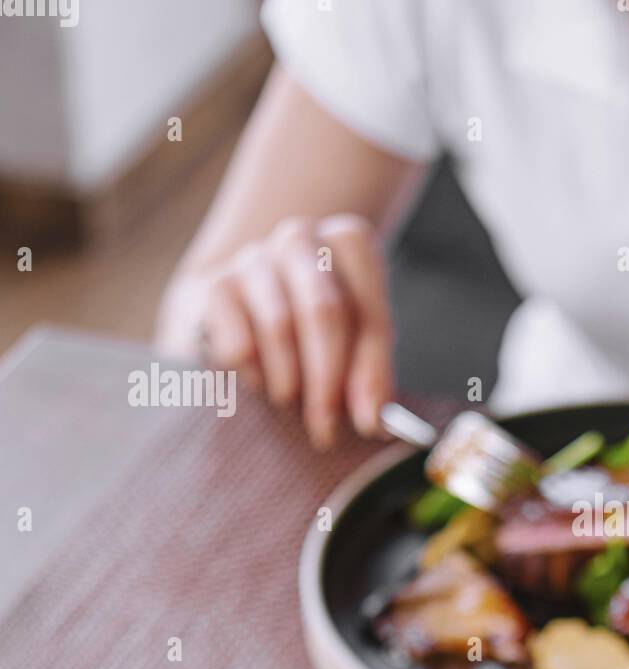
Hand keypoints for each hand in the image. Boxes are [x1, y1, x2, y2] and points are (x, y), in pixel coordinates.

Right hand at [157, 214, 394, 447]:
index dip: (370, 370)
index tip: (368, 422)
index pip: (369, 308)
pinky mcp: (213, 285)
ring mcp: (254, 257)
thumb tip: (375, 421)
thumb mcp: (352, 344)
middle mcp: (301, 239)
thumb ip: (369, 375)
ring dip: (289, 380)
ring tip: (292, 405)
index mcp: (348, 244)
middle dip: (328, 381)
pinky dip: (253, 374)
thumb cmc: (309, 330)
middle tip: (325, 430)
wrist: (233, 312)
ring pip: (280, 326)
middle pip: (325, 311)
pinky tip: (259, 385)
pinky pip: (238, 341)